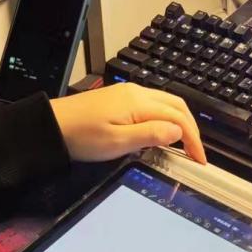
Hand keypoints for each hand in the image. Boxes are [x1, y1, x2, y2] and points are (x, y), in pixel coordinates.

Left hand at [50, 83, 206, 164]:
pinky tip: (162, 133)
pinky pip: (152, 104)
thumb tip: (178, 132)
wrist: (51, 126)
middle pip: (176, 105)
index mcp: (138, 102)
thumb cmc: (81, 137)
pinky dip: (165, 118)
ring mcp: (127, 93)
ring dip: (179, 122)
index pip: (177, 118)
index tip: (200, 159)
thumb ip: (150, 135)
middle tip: (196, 153)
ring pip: (165, 103)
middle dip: (191, 128)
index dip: (193, 139)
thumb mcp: (117, 142)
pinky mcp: (119, 98)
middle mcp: (137, 92)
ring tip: (184, 145)